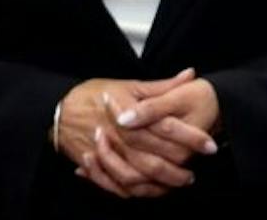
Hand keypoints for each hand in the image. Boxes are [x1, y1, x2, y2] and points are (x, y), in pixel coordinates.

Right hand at [59, 69, 204, 197]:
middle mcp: (118, 136)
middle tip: (195, 171)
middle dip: (178, 168)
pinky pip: (117, 186)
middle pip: (153, 158)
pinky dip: (136, 191)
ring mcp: (106, 154)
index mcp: (130, 114)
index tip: (209, 144)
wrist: (57, 110)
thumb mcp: (129, 85)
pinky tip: (152, 189)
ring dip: (160, 183)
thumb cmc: (94, 95)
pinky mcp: (96, 167)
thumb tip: (190, 75)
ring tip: (178, 182)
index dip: (190, 137)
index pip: (167, 127)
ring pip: (137, 177)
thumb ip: (162, 86)